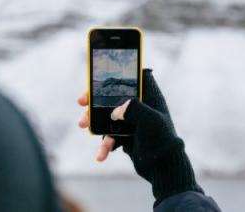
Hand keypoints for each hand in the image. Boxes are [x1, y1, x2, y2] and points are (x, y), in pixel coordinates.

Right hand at [77, 69, 201, 200]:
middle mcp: (140, 107)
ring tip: (83, 126)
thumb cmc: (161, 140)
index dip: (114, 78)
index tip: (97, 81)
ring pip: (108, 117)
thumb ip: (133, 109)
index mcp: (148, 98)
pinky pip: (111, 136)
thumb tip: (116, 111)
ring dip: (94, 122)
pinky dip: (105, 144)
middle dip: (96, 101)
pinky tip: (101, 155)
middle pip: (113, 98)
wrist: (163, 167)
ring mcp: (132, 122)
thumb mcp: (150, 120)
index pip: (130, 80)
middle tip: (81, 102)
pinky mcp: (127, 136)